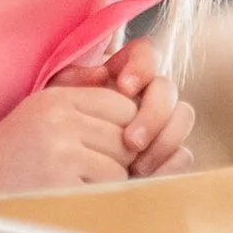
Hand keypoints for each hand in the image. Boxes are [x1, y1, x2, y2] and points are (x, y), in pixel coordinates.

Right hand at [0, 85, 138, 196]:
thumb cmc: (15, 145)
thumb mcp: (42, 106)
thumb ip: (80, 90)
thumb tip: (116, 81)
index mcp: (59, 98)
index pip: (122, 104)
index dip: (126, 126)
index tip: (112, 141)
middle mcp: (61, 120)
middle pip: (125, 136)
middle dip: (122, 155)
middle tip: (99, 165)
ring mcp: (61, 152)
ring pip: (120, 166)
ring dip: (111, 178)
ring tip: (86, 179)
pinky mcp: (59, 184)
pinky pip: (105, 189)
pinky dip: (97, 195)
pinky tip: (76, 193)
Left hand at [47, 39, 195, 176]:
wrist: (48, 172)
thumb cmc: (49, 131)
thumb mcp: (54, 103)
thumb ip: (73, 80)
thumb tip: (102, 73)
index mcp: (123, 74)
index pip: (146, 54)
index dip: (142, 66)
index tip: (124, 86)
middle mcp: (146, 96)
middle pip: (166, 88)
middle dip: (153, 113)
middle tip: (131, 141)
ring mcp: (160, 126)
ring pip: (182, 117)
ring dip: (164, 141)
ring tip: (137, 167)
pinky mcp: (166, 156)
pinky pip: (184, 154)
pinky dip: (171, 165)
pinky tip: (147, 178)